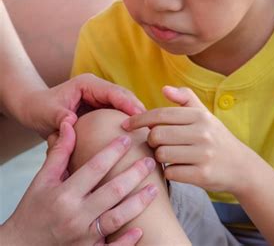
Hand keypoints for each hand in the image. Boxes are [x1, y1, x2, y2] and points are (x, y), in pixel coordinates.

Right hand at [0, 122, 157, 245]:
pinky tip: (140, 230)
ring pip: (117, 218)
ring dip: (139, 203)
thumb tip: (69, 124)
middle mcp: (75, 215)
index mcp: (64, 194)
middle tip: (150, 161)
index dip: (113, 152)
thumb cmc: (33, 210)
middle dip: (135, 174)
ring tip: (154, 189)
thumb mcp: (42, 180)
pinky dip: (126, 240)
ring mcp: (83, 236)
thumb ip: (59, 153)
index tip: (128, 139)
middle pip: (113, 191)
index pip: (95, 168)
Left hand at [20, 73, 145, 137]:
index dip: (129, 104)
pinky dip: (130, 122)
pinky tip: (138, 136)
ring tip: (151, 131)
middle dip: (140, 110)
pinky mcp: (102, 108)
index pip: (115, 92)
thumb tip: (71, 123)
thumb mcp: (46, 113)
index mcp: (88, 84)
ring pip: (126, 105)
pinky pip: (120, 113)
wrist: (32, 108)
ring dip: (138, 116)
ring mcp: (101, 98)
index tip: (141, 117)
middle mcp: (98, 88)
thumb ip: (59, 117)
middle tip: (153, 126)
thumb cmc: (38, 108)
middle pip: (126, 97)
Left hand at [122, 86, 253, 193]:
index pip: (160, 115)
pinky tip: (179, 169)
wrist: (241, 167)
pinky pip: (171, 173)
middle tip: (159, 145)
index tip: (125, 124)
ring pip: (161, 155)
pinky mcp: (202, 175)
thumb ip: (186, 99)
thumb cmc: (217, 139)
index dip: (139, 119)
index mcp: (200, 116)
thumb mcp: (206, 116)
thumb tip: (164, 89)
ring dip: (160, 157)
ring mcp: (203, 155)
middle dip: (152, 141)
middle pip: (156, 136)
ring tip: (170, 156)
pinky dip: (170, 172)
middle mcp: (203, 133)